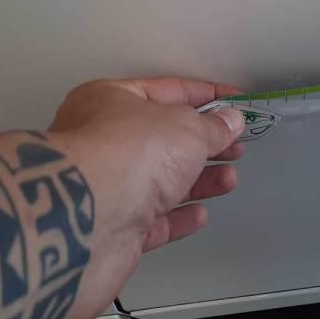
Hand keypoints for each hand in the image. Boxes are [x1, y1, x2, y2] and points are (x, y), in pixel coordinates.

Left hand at [47, 77, 244, 318]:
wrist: (84, 223)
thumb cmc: (124, 156)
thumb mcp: (185, 128)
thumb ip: (213, 126)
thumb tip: (229, 122)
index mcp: (111, 101)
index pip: (168, 90)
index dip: (207, 95)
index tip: (235, 102)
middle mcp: (104, 141)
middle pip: (163, 137)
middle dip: (203, 142)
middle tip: (234, 145)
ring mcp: (106, 187)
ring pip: (159, 180)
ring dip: (198, 180)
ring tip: (228, 178)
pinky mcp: (112, 228)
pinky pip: (151, 220)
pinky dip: (177, 216)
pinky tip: (198, 214)